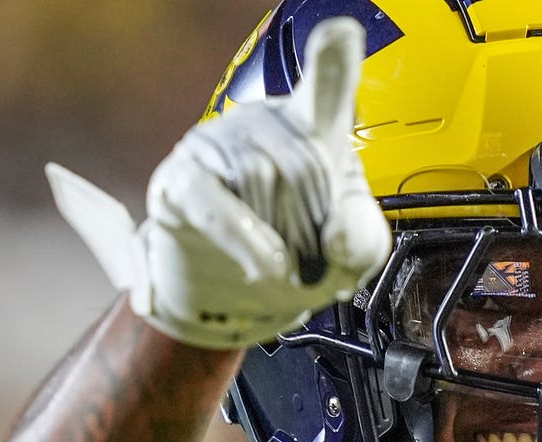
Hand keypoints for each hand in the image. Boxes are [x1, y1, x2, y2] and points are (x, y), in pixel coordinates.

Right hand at [46, 16, 390, 350]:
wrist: (237, 306)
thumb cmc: (297, 264)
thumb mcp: (351, 257)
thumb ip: (361, 237)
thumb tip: (336, 228)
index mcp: (312, 126)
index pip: (327, 83)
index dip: (332, 59)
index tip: (340, 34)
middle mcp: (261, 123)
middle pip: (302, 160)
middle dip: (314, 223)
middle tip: (311, 262)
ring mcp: (215, 145)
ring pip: (260, 179)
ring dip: (280, 239)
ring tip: (281, 267)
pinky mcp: (179, 180)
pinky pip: (212, 199)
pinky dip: (244, 238)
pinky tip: (265, 267)